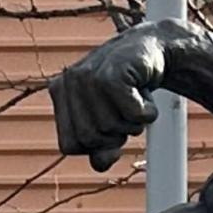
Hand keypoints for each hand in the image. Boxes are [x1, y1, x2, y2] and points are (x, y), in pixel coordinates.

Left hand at [50, 25, 165, 171]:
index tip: (109, 123)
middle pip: (89, 139)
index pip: (68, 146)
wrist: (154, 49)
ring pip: (110, 127)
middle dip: (114, 134)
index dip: (94, 145)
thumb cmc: (127, 90)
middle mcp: (70, 81)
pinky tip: (146, 94)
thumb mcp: (110, 123)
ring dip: (133, 121)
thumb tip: (100, 163)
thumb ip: (101, 149)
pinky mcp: (113, 74)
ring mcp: (89, 75)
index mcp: (59, 93)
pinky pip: (131, 114)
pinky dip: (146, 113)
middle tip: (125, 110)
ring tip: (136, 98)